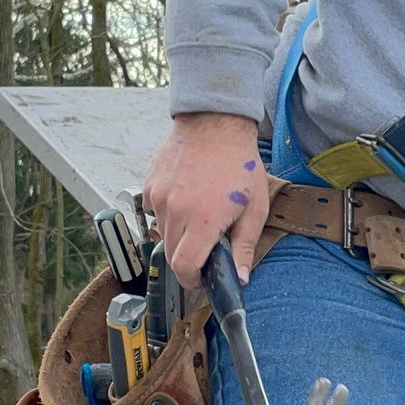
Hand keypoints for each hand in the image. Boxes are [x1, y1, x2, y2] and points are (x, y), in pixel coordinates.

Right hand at [143, 113, 268, 290]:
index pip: (184, 267)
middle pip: (171, 255)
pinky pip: (155, 213)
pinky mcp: (150, 186)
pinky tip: (186, 200)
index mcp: (203, 218)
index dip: (191, 280)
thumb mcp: (254, 208)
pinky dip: (168, 215)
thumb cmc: (239, 163)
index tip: (200, 280)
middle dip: (187, 260)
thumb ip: (244, 246)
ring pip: (162, 234)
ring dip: (178, 236)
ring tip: (199, 216)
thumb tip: (240, 277)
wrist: (215, 124)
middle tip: (206, 248)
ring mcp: (159, 197)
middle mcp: (176, 209)